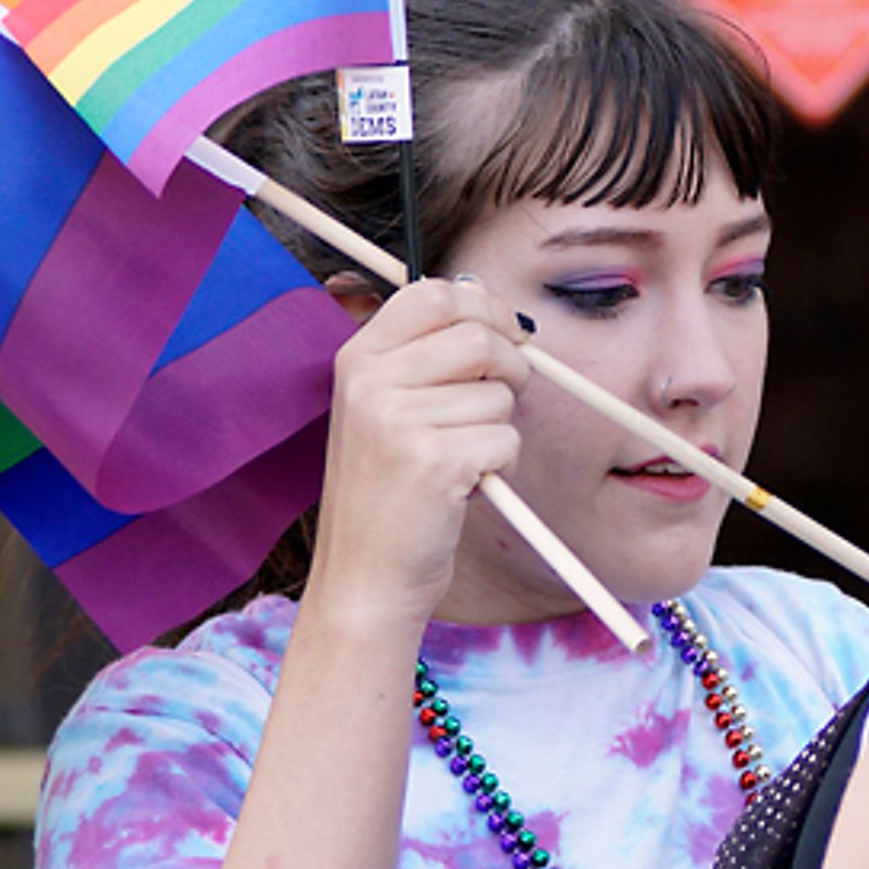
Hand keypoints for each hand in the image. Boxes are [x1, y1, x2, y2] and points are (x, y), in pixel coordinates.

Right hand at [304, 278, 528, 624]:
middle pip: (478, 334)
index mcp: (357, 358)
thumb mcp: (386, 408)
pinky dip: (502, 466)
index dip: (485, 306)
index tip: (507, 334)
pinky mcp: (433, 461)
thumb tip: (491, 303)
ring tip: (461, 461)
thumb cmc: (389, 491)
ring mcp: (397, 420)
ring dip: (499, 429)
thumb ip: (428, 355)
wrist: (365, 577)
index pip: (433, 292)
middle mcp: (370, 381)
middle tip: (499, 400)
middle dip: (511, 365)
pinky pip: (506, 439)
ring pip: (500, 393)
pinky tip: (464, 488)